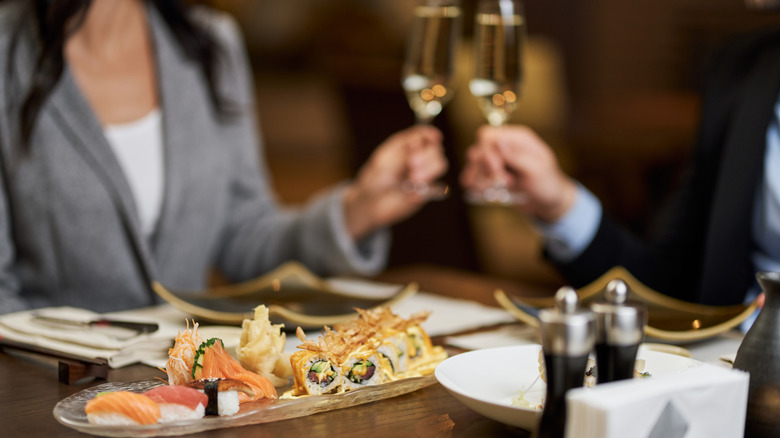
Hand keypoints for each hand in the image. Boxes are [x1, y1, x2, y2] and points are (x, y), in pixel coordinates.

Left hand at [343, 125, 446, 239]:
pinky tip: (411, 194)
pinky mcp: (426, 190)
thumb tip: (418, 143)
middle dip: (427, 155)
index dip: (431, 135)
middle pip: (436, 148)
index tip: (435, 138)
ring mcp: (424, 173)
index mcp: (407, 145)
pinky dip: (426, 189)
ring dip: (430, 170)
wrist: (371, 203)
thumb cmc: (374, 178)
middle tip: (412, 164)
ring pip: (441, 164)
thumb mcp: (385, 160)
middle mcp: (418, 157)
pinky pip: (436, 187)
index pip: (425, 134)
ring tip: (414, 179)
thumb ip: (404, 151)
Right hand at [460, 124, 576, 221]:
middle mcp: (505, 145)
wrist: (549, 202)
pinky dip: (475, 185)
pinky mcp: (493, 174)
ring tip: (494, 189)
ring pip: (473, 164)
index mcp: (518, 138)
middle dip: (483, 169)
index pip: (487, 136)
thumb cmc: (548, 184)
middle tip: (501, 183)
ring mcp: (498, 160)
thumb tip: (498, 142)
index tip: (497, 172)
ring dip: (479, 178)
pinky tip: (484, 192)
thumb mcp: (537, 170)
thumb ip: (517, 156)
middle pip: (477, 149)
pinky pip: (474, 175)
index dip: (486, 153)